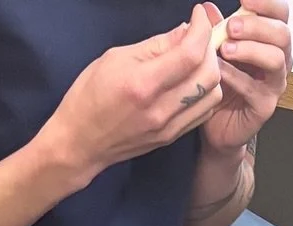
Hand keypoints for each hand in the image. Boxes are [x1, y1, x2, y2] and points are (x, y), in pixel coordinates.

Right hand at [41, 10, 223, 189]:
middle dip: (209, 48)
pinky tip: (191, 82)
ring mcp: (168, 127)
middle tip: (197, 36)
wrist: (81, 142)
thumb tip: (184, 31)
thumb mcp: (116, 58)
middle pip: (209, 74)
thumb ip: (155, 46)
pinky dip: (204, 92)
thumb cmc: (90, 95)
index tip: (199, 15)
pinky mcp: (171, 137)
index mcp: (143, 84)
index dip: (202, 28)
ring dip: (210, 71)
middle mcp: (160, 109)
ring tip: (195, 60)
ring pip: (212, 95)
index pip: (190, 54)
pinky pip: (203, 112)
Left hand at [199, 0, 290, 155]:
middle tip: (232, 26)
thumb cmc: (222, 83)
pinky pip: (254, 89)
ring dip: (250, 50)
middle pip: (282, 34)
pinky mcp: (265, 106)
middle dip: (257, 26)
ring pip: (275, 59)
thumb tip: (206, 8)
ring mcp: (275, 84)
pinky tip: (220, 71)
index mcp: (271, 40)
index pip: (280, 14)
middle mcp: (280, 59)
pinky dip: (236, 77)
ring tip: (226, 48)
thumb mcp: (215, 50)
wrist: (217, 124)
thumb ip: (215, 29)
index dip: (267, 3)